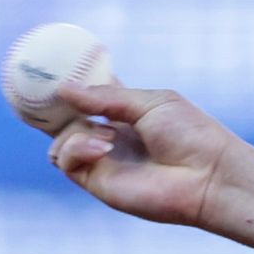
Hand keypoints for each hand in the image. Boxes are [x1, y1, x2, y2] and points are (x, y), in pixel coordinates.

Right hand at [47, 80, 247, 229]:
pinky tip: (104, 147)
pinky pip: (66, 162)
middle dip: (51, 108)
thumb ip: (106, 97)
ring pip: (59, 143)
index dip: (68, 86)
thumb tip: (64, 88)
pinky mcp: (100, 184)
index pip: (86, 98)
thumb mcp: (149, 102)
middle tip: (44, 93)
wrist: (210, 175)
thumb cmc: (191, 135)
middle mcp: (110, 138)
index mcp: (124, 114)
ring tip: (105, 137)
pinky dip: (76, 149)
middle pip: (65, 121)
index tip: (51, 70)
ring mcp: (104, 162)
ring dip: (71, 133)